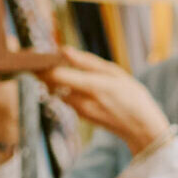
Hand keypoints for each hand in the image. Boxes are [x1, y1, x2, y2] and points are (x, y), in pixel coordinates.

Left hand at [44, 48, 173, 151]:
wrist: (141, 127)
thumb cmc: (133, 96)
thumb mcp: (115, 73)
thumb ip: (86, 62)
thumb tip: (63, 50)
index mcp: (91, 86)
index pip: (54, 75)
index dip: (41, 65)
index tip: (36, 54)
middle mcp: (81, 101)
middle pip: (49, 84)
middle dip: (43, 71)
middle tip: (42, 58)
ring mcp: (79, 111)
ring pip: (56, 91)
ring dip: (54, 80)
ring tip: (59, 66)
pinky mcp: (80, 116)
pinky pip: (65, 99)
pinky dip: (64, 89)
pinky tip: (73, 81)